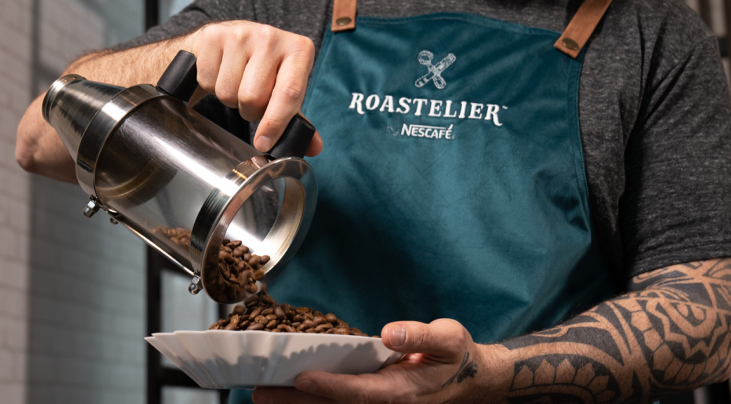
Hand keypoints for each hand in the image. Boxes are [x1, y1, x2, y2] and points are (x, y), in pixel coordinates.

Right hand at [190, 21, 322, 155]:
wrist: (228, 38)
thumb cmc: (262, 68)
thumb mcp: (285, 86)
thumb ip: (297, 118)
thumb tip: (314, 147)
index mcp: (298, 49)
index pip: (289, 93)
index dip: (275, 123)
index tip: (263, 143)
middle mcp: (271, 37)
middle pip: (254, 97)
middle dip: (250, 110)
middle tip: (252, 102)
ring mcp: (240, 34)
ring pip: (228, 92)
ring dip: (230, 100)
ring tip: (237, 85)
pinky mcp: (213, 36)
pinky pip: (207, 81)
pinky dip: (211, 87)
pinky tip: (221, 74)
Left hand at [252, 319, 485, 403]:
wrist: (470, 378)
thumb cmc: (457, 356)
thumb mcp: (448, 338)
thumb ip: (421, 336)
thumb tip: (391, 332)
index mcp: (401, 391)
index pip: (358, 392)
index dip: (329, 387)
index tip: (301, 378)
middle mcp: (385, 403)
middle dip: (296, 401)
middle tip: (260, 392)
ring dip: (297, 403)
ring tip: (262, 393)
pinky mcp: (372, 400)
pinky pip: (340, 403)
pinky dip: (314, 398)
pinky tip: (289, 391)